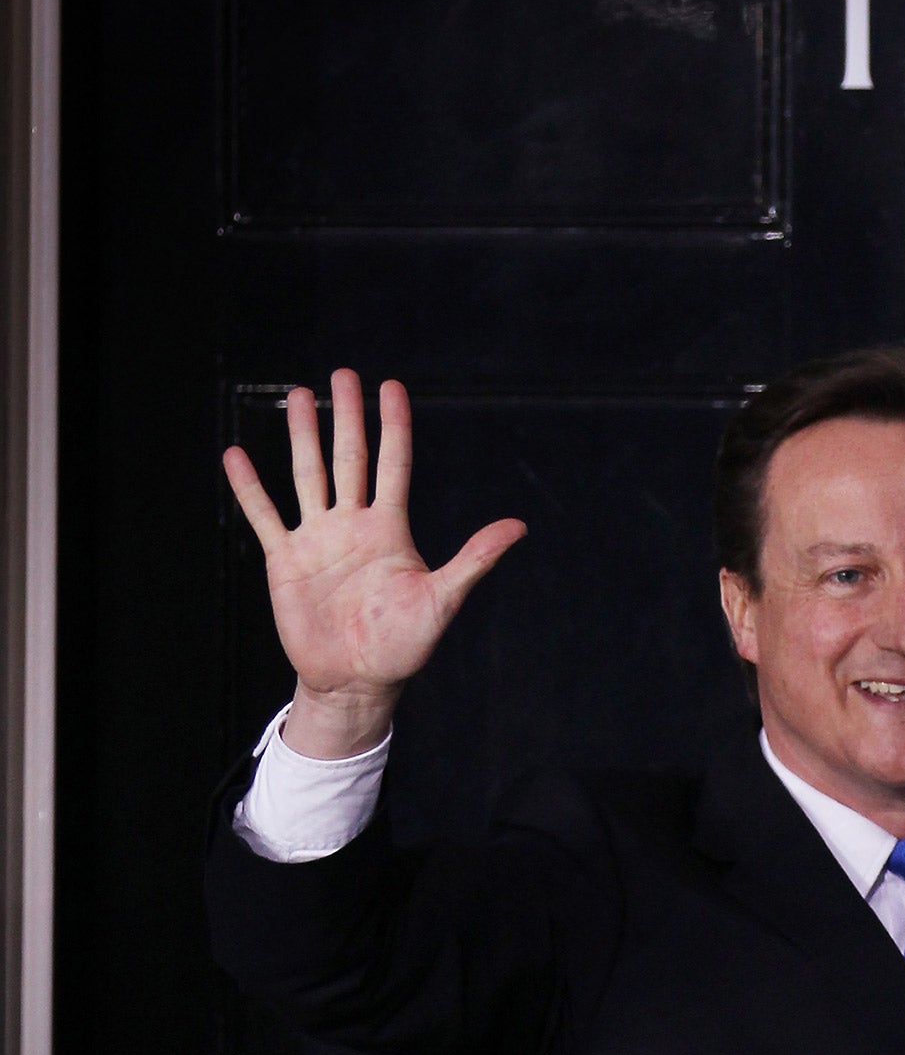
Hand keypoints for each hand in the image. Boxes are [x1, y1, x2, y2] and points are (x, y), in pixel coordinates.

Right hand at [222, 370, 525, 755]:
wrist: (357, 680)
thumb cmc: (404, 645)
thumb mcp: (442, 598)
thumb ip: (474, 559)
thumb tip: (519, 527)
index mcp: (390, 529)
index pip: (393, 463)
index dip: (392, 425)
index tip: (390, 386)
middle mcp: (353, 525)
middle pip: (349, 458)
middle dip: (346, 417)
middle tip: (341, 374)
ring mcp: (318, 539)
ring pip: (308, 475)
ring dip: (302, 436)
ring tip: (297, 396)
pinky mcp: (286, 560)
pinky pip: (264, 516)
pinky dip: (250, 487)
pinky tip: (236, 456)